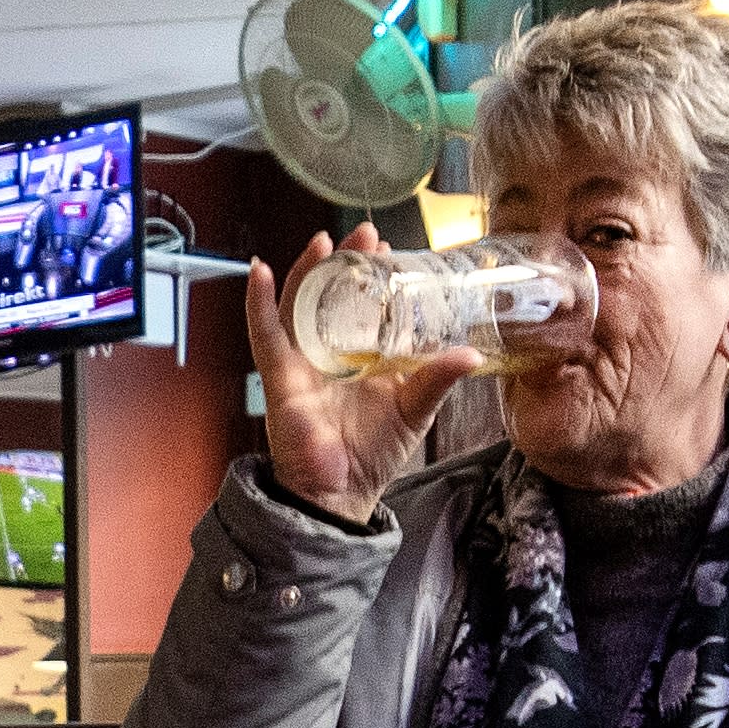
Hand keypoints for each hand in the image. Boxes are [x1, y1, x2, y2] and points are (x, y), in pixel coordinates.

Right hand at [242, 244, 467, 524]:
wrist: (342, 493)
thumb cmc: (372, 455)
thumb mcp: (415, 408)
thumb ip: (437, 378)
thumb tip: (470, 355)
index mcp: (359, 356)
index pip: (361, 303)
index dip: (372, 273)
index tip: (389, 248)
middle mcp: (327, 353)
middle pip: (328, 294)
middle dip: (343, 260)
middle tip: (366, 234)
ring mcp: (300, 362)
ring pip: (296, 304)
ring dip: (306, 269)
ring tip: (322, 241)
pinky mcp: (279, 378)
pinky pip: (264, 334)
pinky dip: (258, 302)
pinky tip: (260, 272)